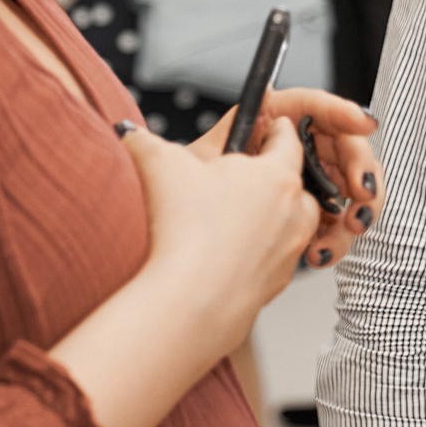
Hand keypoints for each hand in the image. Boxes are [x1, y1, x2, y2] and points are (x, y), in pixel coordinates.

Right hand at [119, 119, 321, 353]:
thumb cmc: (186, 230)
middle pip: (296, 182)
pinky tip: (226, 253)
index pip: (288, 139)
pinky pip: (275, 258)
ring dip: (273, 215)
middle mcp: (294, 212)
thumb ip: (144, 141)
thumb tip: (129, 133)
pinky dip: (259, 252)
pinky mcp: (278, 283)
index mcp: (277, 175)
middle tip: (243, 175)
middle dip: (274, 175)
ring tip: (236, 216)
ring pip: (292, 223)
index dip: (276, 127)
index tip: (271, 124)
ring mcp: (289, 251)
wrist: (192, 302)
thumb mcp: (160, 165)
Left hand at [190, 88, 385, 269]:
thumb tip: (240, 99)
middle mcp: (288, 154)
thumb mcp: (195, 166)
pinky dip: (337, 238)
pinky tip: (320, 253)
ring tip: (349, 226)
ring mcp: (304, 188)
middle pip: (340, 145)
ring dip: (357, 206)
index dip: (339, 110)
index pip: (309, 108)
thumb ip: (222, 131)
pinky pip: (338, 224)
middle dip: (359, 165)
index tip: (362, 123)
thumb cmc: (184, 216)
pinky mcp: (310, 222)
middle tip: (361, 190)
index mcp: (264, 128)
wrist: (191, 273)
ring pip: (349, 186)